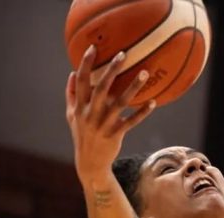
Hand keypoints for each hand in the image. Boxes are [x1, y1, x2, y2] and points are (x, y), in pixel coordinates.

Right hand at [66, 46, 155, 180]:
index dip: (86, 64)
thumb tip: (72, 73)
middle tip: (123, 54)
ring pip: (120, 102)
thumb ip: (71, 95)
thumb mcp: (71, 116)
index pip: (81, 81)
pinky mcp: (115, 134)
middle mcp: (90, 114)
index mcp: (79, 107)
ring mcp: (103, 124)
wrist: (89, 163)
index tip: (93, 48)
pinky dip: (142, 112)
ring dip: (133, 87)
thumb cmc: (82, 135)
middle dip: (111, 70)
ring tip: (145, 73)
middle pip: (101, 87)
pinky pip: (131, 121)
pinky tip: (152, 102)